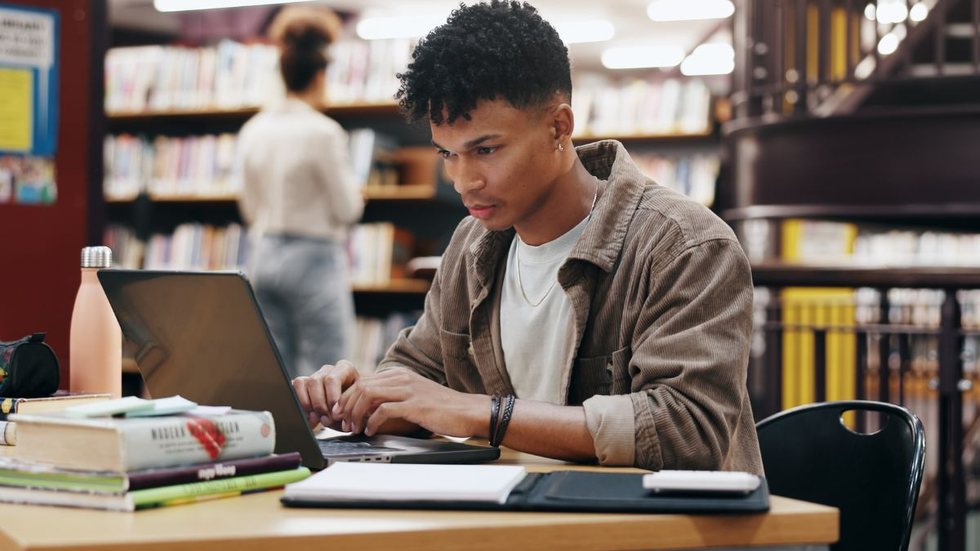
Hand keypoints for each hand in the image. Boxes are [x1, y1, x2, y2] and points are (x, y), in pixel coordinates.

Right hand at [291, 360, 359, 429]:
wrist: (348, 413)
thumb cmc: (354, 408)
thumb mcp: (355, 407)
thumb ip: (348, 407)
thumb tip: (336, 414)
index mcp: (345, 369)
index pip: (332, 379)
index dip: (331, 397)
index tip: (335, 414)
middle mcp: (329, 370)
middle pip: (317, 381)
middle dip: (321, 404)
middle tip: (327, 420)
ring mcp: (316, 375)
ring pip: (306, 383)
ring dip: (311, 404)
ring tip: (318, 419)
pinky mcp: (303, 382)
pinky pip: (297, 386)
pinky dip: (301, 402)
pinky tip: (310, 415)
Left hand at [334, 367, 487, 437]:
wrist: (468, 411)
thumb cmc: (442, 408)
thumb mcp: (415, 396)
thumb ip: (395, 396)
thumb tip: (370, 408)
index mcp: (400, 374)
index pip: (364, 380)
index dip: (348, 398)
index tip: (343, 414)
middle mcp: (402, 378)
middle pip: (362, 386)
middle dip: (347, 406)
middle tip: (343, 423)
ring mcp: (408, 390)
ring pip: (368, 395)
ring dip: (356, 414)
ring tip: (355, 428)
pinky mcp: (415, 405)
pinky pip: (383, 410)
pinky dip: (372, 422)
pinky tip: (371, 432)